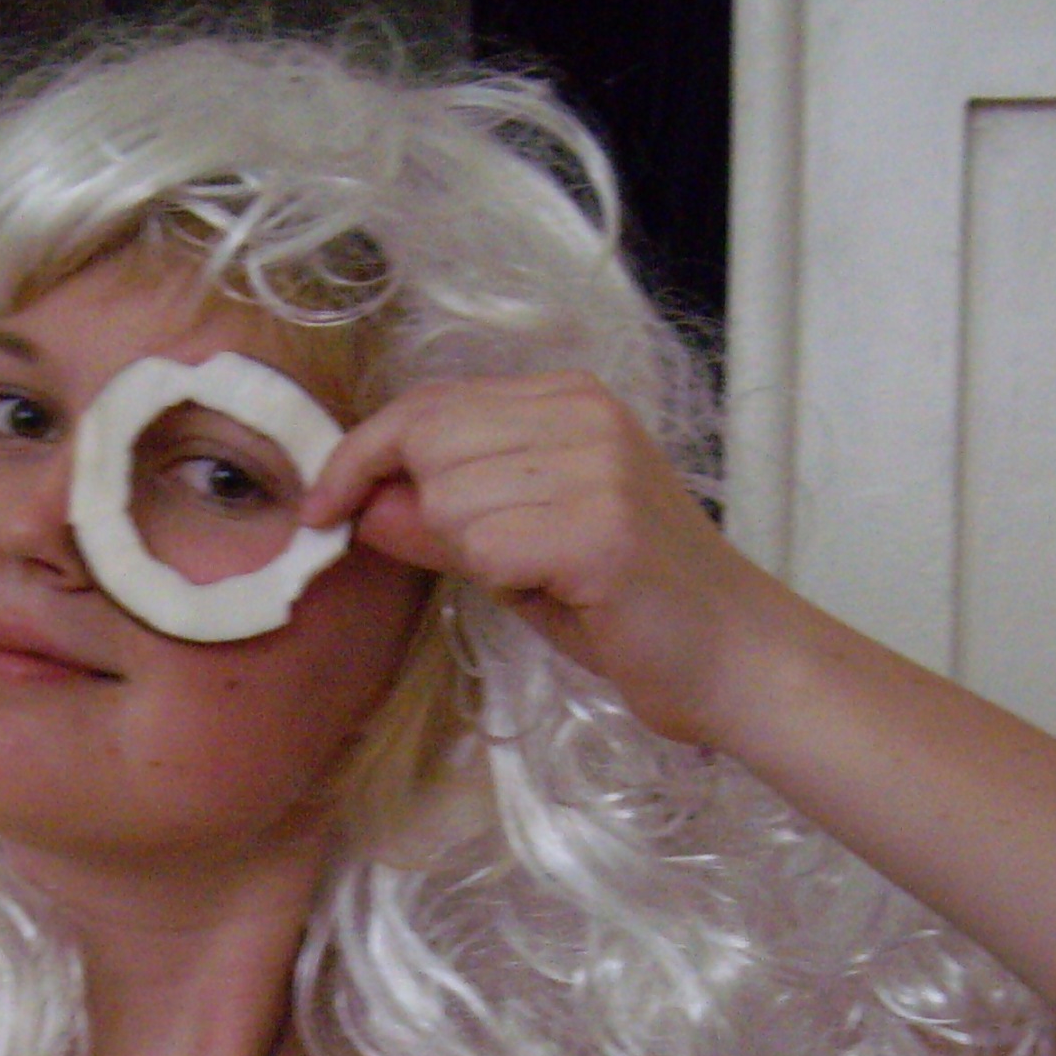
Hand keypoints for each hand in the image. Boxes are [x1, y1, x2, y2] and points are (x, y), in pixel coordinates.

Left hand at [302, 372, 787, 745]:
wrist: (733, 656)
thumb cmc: (629, 608)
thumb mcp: (522, 550)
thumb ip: (443, 521)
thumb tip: (362, 503)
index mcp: (568, 399)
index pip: (426, 404)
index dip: (361, 456)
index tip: (322, 508)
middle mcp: (583, 413)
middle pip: (427, 443)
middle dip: (426, 515)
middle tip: (494, 565)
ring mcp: (595, 463)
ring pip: (450, 500)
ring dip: (475, 557)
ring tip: (546, 577)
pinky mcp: (599, 526)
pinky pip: (485, 547)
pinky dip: (503, 581)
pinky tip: (560, 591)